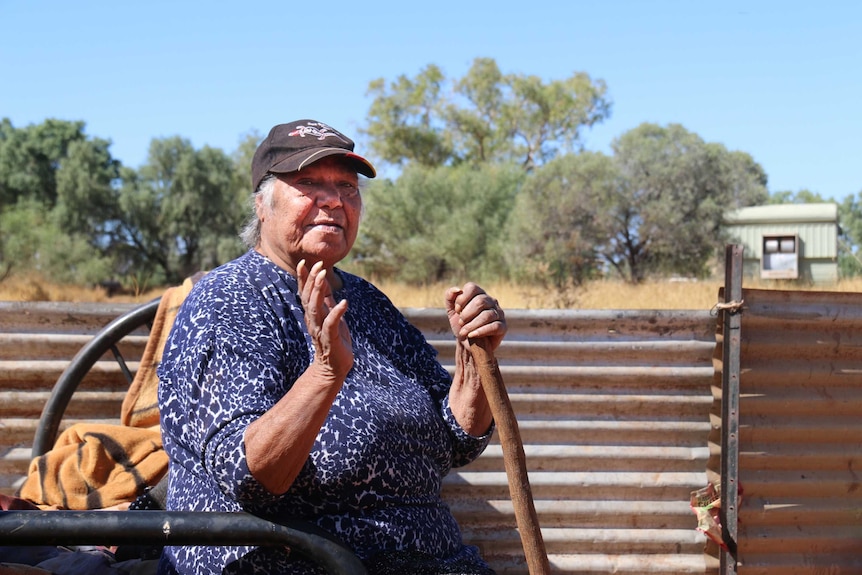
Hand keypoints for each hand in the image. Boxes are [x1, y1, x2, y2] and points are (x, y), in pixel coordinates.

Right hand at [297, 260, 352, 379]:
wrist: (334, 367)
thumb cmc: (334, 340)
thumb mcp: (331, 315)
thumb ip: (326, 300)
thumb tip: (324, 282)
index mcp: (312, 314)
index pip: (304, 293)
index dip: (303, 279)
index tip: (304, 263)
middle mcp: (313, 321)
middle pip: (308, 298)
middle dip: (311, 281)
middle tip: (317, 266)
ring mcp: (320, 330)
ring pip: (316, 309)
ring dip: (319, 292)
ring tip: (323, 278)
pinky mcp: (331, 339)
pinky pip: (331, 324)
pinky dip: (337, 313)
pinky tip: (344, 303)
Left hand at [445, 282, 506, 351]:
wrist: (468, 343)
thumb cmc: (462, 325)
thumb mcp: (452, 311)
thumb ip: (450, 297)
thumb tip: (456, 289)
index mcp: (479, 294)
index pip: (472, 288)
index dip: (462, 299)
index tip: (457, 310)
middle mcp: (491, 301)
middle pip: (480, 301)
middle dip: (466, 314)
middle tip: (460, 323)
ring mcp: (499, 313)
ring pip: (487, 315)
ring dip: (472, 325)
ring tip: (463, 332)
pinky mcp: (503, 327)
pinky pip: (494, 326)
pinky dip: (481, 331)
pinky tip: (472, 335)